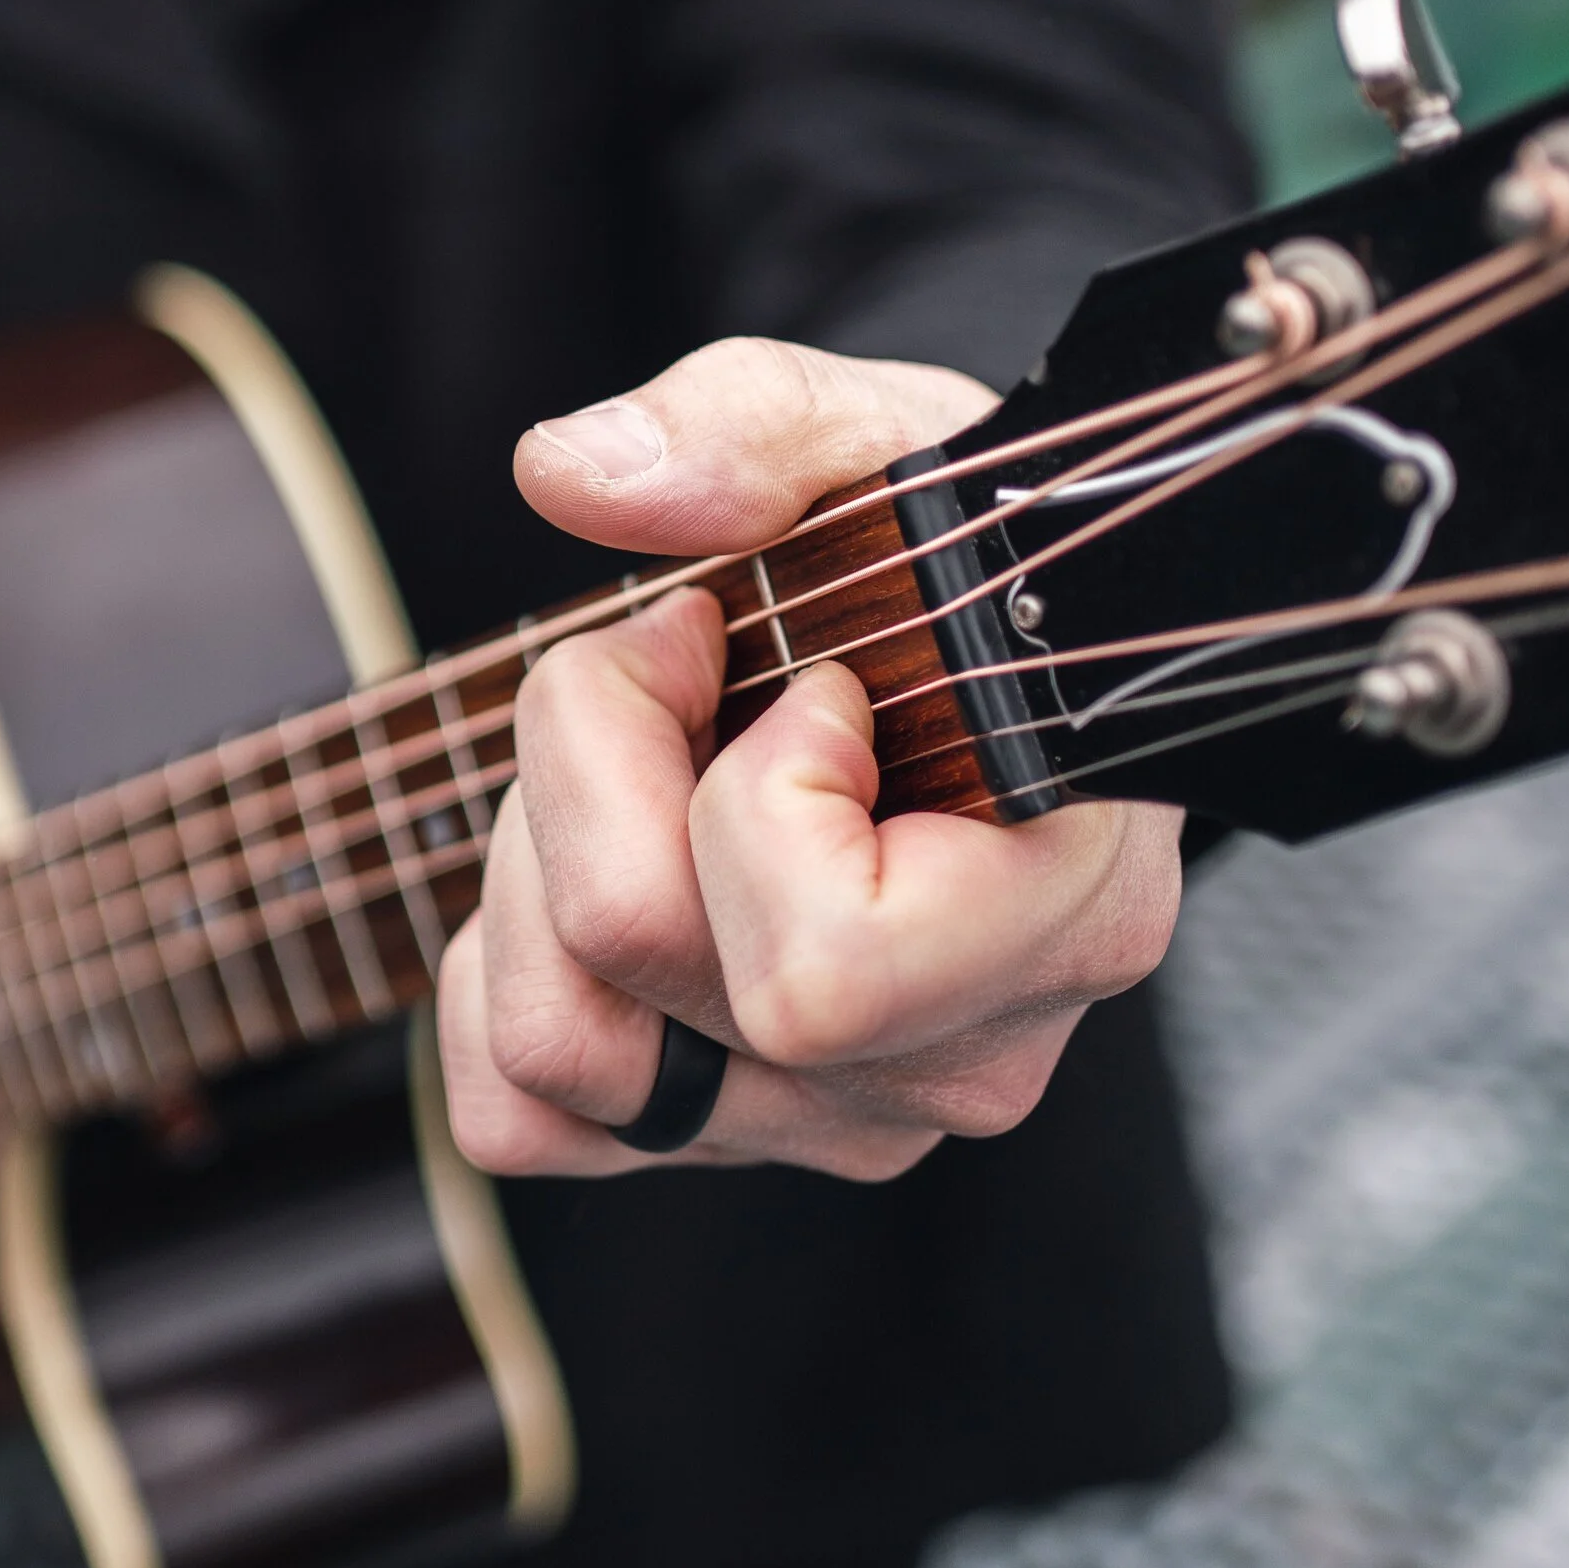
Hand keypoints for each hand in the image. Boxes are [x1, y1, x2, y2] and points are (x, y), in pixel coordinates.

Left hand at [437, 337, 1180, 1180]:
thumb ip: (752, 427)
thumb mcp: (888, 442)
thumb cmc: (954, 566)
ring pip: (556, 1050)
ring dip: (540, 864)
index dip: (756, 791)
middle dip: (596, 762)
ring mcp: (842, 1123)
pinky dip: (510, 969)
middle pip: (638, 965)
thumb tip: (569, 474)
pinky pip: (518, 1113)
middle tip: (677, 656)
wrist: (988, 657)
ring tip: (638, 762)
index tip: (807, 675)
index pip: (819, 968)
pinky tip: (604, 856)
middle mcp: (957, 1061)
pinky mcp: (731, 1140)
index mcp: (1058, 916)